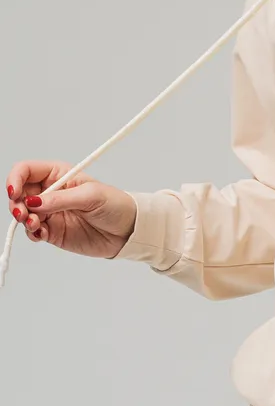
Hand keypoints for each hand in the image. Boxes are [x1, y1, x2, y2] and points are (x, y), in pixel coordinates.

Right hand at [6, 159, 136, 258]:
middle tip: (23, 214)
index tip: (15, 192)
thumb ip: (60, 199)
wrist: (129, 231)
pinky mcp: (52, 231)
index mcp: (58, 175)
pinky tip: (41, 234)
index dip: (15, 179)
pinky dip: (31, 234)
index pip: (26, 171)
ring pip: (23, 214)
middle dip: (16, 203)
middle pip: (19, 193)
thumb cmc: (116, 205)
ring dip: (23, 220)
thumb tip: (33, 202)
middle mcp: (50, 192)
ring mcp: (50, 212)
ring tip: (35, 225)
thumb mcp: (91, 196)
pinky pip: (32, 232)